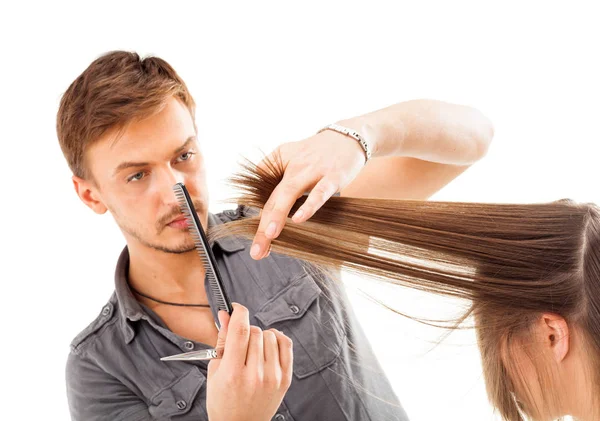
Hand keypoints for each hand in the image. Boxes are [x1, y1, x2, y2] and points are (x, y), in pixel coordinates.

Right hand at [207, 303, 293, 420]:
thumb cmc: (223, 401)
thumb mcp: (215, 371)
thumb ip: (222, 341)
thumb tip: (226, 315)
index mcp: (233, 373)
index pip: (240, 330)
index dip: (238, 312)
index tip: (236, 308)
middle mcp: (255, 375)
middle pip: (255, 331)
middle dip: (245, 330)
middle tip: (240, 342)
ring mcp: (273, 377)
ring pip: (270, 335)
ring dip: (260, 336)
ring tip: (252, 349)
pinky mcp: (285, 378)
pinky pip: (286, 344)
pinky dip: (277, 338)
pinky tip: (268, 345)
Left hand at [250, 129, 366, 259]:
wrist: (348, 135)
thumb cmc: (318, 150)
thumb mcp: (287, 152)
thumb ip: (270, 168)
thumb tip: (257, 188)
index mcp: (282, 168)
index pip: (267, 199)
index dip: (261, 223)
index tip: (258, 247)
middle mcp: (294, 170)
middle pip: (274, 199)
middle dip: (264, 226)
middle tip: (257, 250)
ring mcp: (313, 172)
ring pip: (290, 193)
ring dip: (279, 214)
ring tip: (271, 235)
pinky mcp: (333, 175)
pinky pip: (320, 191)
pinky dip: (310, 204)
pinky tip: (299, 218)